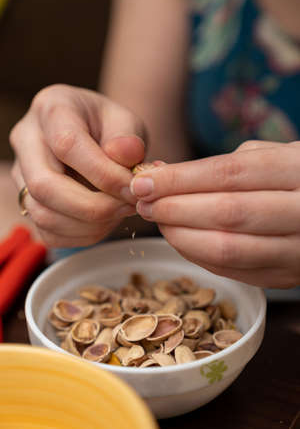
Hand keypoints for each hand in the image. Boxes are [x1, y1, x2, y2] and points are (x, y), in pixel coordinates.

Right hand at [10, 85, 145, 246]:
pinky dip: (82, 235)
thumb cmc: (111, 128)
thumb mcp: (127, 122)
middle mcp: (27, 140)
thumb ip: (129, 137)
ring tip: (121, 212)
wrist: (97, 137)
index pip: (67, 145)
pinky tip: (106, 222)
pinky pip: (48, 232)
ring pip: (43, 214)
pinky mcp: (28, 202)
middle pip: (44, 186)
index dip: (104, 174)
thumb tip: (125, 155)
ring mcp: (22, 174)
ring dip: (90, 224)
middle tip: (129, 206)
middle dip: (94, 206)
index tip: (134, 187)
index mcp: (51, 108)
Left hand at [130, 141, 299, 287]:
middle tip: (143, 202)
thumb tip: (160, 175)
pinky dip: (197, 255)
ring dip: (181, 236)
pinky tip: (180, 239)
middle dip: (174, 208)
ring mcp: (297, 250)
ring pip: (227, 249)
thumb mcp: (268, 156)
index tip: (143, 181)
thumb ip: (220, 165)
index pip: (228, 174)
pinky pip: (232, 271)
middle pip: (226, 213)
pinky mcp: (286, 277)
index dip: (180, 179)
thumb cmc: (291, 177)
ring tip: (158, 220)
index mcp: (298, 170)